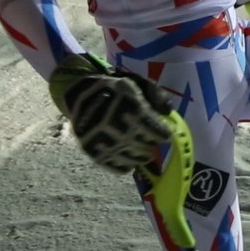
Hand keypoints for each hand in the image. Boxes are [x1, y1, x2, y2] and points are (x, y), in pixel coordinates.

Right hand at [48, 54, 172, 173]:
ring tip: (144, 152)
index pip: (157, 131)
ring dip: (142, 156)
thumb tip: (167, 112)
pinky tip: (129, 158)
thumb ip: (157, 95)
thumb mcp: (138, 83)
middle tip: (151, 140)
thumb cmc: (115, 90)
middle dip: (152, 143)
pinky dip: (126, 165)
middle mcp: (119, 128)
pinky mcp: (95, 153)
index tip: (164, 133)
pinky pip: (117, 167)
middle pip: (147, 145)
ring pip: (134, 159)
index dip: (163, 133)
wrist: (82, 96)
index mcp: (132, 109)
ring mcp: (106, 142)